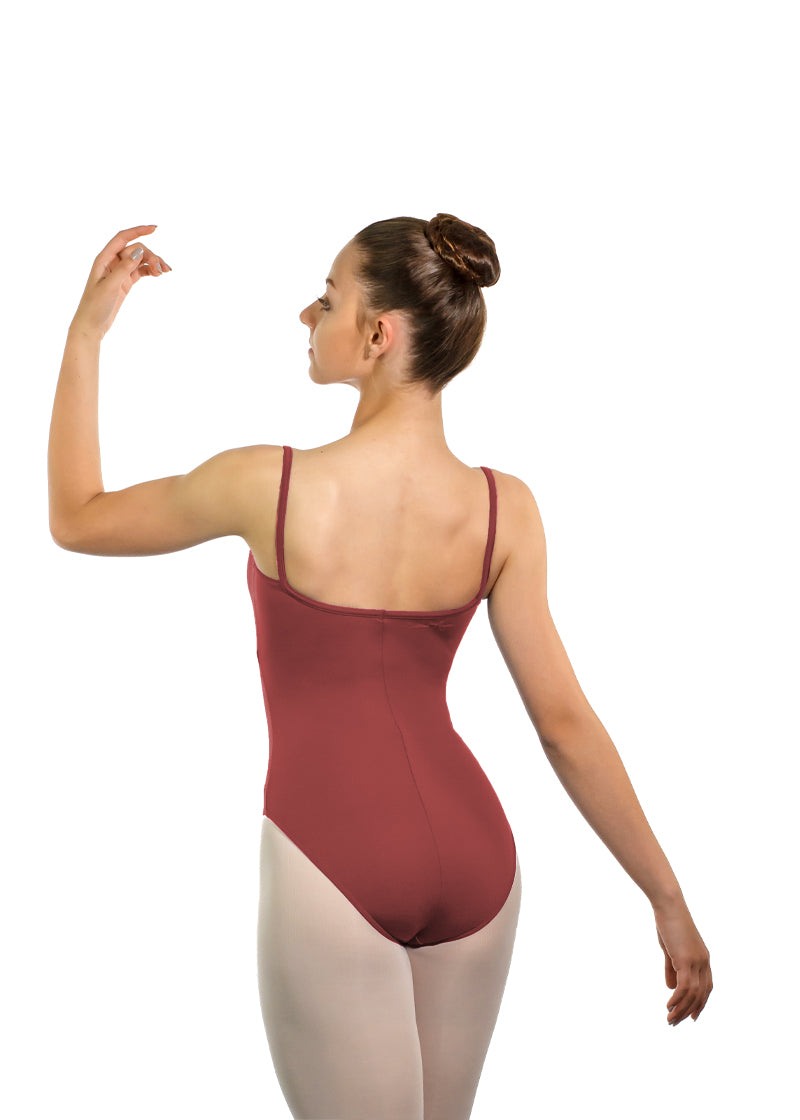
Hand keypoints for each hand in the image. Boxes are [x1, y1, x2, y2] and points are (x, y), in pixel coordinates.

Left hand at [70, 224, 170, 339]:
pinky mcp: (125, 282)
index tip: (155, 228)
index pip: (123, 238)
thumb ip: (124, 268)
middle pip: (136, 250)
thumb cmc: (95, 306)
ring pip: (140, 260)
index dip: (138, 230)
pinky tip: (158, 274)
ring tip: (164, 273)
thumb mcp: (110, 286)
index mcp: (104, 259)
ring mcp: (119, 272)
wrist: (91, 325)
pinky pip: (140, 270)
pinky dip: (150, 270)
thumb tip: (139, 250)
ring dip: (153, 263)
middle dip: (150, 256)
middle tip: (162, 270)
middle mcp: (111, 262)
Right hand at [653, 899, 711, 1025]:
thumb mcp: (671, 949)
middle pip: (701, 995)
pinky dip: (677, 1000)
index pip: (706, 987)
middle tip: (675, 1023)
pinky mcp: (687, 960)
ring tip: (670, 1019)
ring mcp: (697, 962)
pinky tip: (668, 1006)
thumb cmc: (668, 922)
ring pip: (692, 994)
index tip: (691, 1017)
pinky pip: (684, 987)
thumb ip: (672, 968)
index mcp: (703, 959)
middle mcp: (704, 962)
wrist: (669, 905)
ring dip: (681, 1009)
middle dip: (689, 1011)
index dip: (700, 1004)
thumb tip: (672, 988)